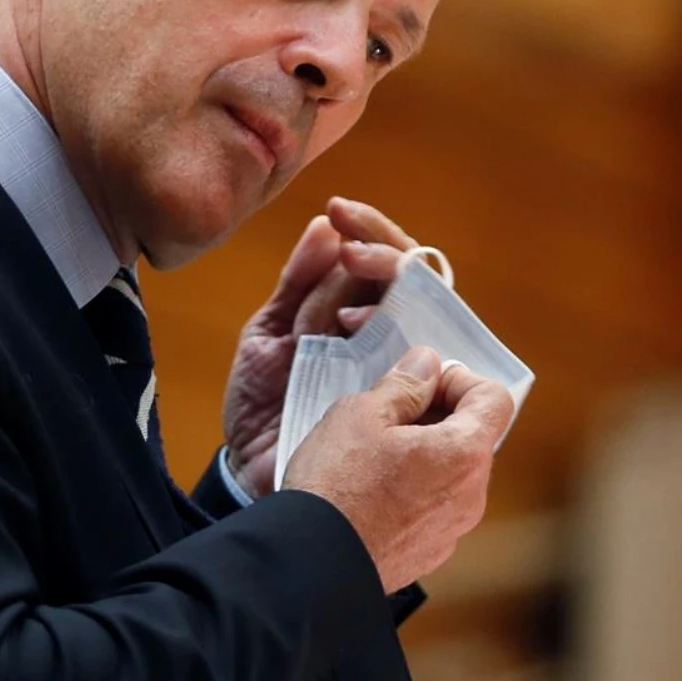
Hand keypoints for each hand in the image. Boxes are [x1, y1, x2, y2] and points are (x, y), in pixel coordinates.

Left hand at [222, 197, 423, 495]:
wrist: (253, 468)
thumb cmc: (265, 400)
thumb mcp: (270, 332)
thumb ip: (298, 281)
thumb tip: (326, 225)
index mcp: (356, 310)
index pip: (382, 258)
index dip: (368, 230)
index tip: (339, 212)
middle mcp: (390, 334)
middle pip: (414, 278)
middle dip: (384, 256)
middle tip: (351, 253)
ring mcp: (405, 366)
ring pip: (424, 313)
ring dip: (391, 297)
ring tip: (346, 299)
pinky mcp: (413, 404)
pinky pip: (427, 365)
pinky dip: (399, 340)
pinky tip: (359, 334)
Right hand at [285, 346, 512, 592]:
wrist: (312, 564)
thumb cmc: (336, 487)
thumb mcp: (361, 414)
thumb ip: (404, 385)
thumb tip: (427, 365)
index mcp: (464, 453)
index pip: (494, 399)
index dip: (461, 381)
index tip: (424, 383)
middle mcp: (472, 495)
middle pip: (472, 438)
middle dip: (437, 416)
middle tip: (388, 413)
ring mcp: (453, 529)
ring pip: (450, 474)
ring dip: (422, 454)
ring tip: (372, 453)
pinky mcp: (430, 553)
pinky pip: (432, 508)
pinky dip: (412, 491)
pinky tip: (370, 490)